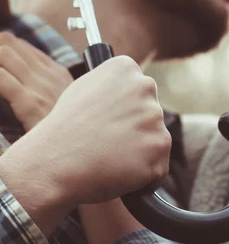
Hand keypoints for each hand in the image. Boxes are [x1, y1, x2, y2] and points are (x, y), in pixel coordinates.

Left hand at [0, 32, 72, 130]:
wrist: (76, 146)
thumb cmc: (66, 132)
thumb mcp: (62, 103)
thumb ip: (44, 87)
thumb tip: (18, 75)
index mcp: (56, 72)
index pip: (20, 45)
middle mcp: (48, 75)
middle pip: (9, 42)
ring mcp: (40, 88)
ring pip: (4, 53)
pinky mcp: (30, 103)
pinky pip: (2, 79)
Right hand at [3, 56, 170, 211]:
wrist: (54, 163)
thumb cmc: (63, 129)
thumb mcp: (83, 89)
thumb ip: (112, 85)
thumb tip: (131, 86)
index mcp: (125, 68)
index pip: (141, 90)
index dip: (125, 111)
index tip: (108, 121)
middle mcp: (144, 86)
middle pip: (151, 114)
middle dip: (136, 130)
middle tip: (108, 142)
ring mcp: (154, 117)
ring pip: (156, 140)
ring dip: (140, 153)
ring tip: (110, 158)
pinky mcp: (159, 146)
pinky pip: (159, 167)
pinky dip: (144, 176)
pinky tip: (119, 172)